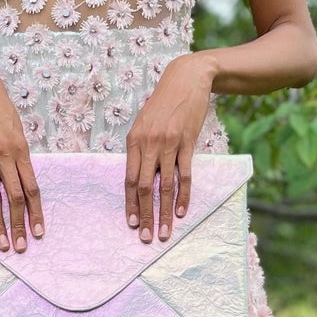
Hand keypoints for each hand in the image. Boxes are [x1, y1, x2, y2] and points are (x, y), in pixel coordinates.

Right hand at [0, 46, 43, 252]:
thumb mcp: (15, 125)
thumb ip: (18, 151)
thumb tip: (21, 174)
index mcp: (21, 149)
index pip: (31, 188)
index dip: (36, 212)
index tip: (40, 231)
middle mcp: (4, 155)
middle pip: (15, 198)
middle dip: (19, 225)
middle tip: (23, 247)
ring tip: (2, 244)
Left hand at [124, 54, 215, 242]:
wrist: (186, 79)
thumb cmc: (163, 103)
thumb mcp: (143, 123)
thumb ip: (139, 148)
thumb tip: (137, 175)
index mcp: (133, 141)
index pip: (129, 179)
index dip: (130, 204)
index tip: (131, 224)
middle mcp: (148, 144)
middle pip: (144, 187)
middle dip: (144, 215)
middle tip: (146, 237)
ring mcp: (168, 144)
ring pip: (164, 186)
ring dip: (164, 212)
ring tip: (165, 232)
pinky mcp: (187, 143)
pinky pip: (185, 175)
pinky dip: (183, 195)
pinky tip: (182, 211)